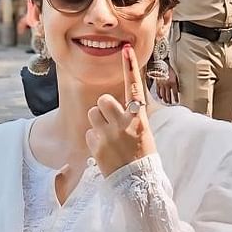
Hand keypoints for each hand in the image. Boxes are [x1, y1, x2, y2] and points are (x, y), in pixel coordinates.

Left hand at [85, 44, 157, 176]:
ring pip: (93, 114)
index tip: (126, 49)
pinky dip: (95, 140)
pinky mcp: (96, 146)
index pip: (134, 88)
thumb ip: (129, 116)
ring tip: (109, 138)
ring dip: (98, 123)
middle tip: (111, 122)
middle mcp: (124, 123)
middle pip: (103, 101)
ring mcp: (109, 134)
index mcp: (139, 118)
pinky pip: (89, 133)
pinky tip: (105, 150)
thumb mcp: (142, 132)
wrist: (137, 183)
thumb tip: (111, 106)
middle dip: (103, 108)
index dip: (130, 67)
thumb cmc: (141, 155)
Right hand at [154, 63, 179, 105]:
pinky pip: (158, 91)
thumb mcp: (176, 76)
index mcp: (172, 83)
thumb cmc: (169, 69)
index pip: (174, 93)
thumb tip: (178, 90)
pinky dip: (159, 95)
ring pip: (163, 94)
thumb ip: (177, 84)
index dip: (176, 98)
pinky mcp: (157, 84)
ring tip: (166, 101)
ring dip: (164, 99)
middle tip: (171, 103)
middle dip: (170, 100)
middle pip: (168, 95)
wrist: (161, 64)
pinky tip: (160, 97)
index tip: (176, 101)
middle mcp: (167, 85)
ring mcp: (161, 85)